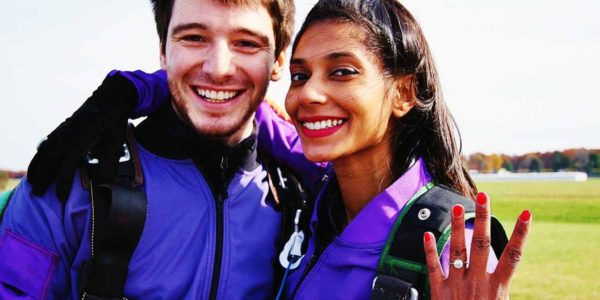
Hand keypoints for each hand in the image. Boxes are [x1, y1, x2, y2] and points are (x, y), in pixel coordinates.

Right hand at [27, 74, 136, 201]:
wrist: (109, 99)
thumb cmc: (115, 122)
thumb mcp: (116, 141)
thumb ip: (110, 161)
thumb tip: (102, 182)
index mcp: (82, 137)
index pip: (68, 163)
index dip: (63, 182)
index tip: (61, 198)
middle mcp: (68, 133)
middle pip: (50, 158)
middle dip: (43, 177)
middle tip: (38, 195)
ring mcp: (63, 130)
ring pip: (44, 151)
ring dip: (36, 168)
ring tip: (31, 184)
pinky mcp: (61, 129)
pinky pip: (45, 145)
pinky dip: (38, 157)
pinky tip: (35, 167)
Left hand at [423, 192, 531, 298]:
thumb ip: (502, 290)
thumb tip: (508, 272)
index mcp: (498, 289)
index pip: (513, 256)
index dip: (521, 234)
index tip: (527, 213)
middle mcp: (478, 283)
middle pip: (482, 245)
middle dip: (483, 219)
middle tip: (483, 196)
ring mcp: (457, 286)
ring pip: (458, 250)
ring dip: (457, 227)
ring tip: (457, 206)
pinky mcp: (439, 292)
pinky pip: (434, 267)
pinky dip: (430, 251)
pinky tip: (427, 234)